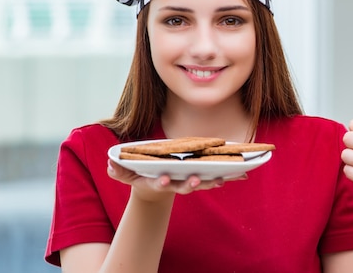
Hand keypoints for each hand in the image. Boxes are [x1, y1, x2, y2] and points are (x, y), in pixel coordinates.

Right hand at [107, 159, 245, 201]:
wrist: (155, 187)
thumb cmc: (141, 175)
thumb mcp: (126, 174)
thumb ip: (118, 170)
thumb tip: (110, 165)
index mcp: (160, 181)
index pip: (162, 183)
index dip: (163, 182)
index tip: (165, 178)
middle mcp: (176, 184)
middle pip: (185, 186)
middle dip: (191, 184)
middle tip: (195, 180)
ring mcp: (188, 182)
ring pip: (202, 183)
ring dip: (212, 182)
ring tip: (222, 179)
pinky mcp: (200, 179)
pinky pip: (214, 178)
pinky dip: (227, 177)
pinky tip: (243, 174)